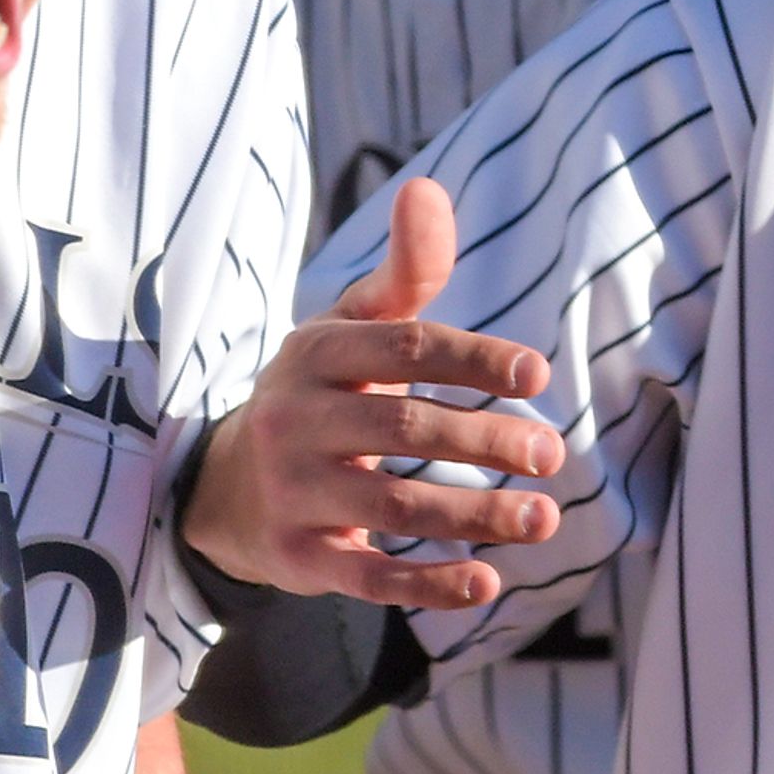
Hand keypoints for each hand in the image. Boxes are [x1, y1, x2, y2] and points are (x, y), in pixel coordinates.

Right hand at [180, 176, 562, 608]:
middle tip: (552, 454)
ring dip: (475, 515)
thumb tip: (427, 189)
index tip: (537, 375)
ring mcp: (294, 494)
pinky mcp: (298, 560)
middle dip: (484, 440)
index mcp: (317, 353)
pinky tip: (486, 583)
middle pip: (402, 427)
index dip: (473, 359)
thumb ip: (404, 273)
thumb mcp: (348, 328)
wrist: (220, 485)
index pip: (404, 346)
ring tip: (545, 517)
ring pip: (393, 507)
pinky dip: (428, 585)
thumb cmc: (317, 393)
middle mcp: (296, 421)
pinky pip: (369, 577)